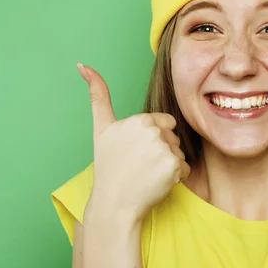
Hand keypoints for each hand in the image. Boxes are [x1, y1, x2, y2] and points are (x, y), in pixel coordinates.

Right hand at [77, 63, 190, 222]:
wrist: (114, 203)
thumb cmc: (108, 165)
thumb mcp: (102, 127)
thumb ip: (98, 94)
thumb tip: (82, 64)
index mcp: (141, 119)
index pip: (164, 123)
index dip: (153, 137)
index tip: (136, 150)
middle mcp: (154, 132)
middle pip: (173, 137)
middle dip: (162, 149)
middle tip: (140, 164)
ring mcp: (166, 150)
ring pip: (179, 152)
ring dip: (168, 164)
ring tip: (147, 173)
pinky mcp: (175, 168)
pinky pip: (186, 168)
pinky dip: (176, 177)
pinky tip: (156, 182)